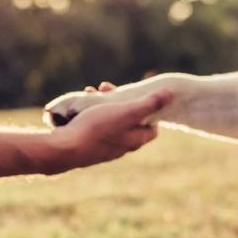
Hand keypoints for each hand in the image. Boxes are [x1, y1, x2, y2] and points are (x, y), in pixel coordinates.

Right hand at [47, 89, 172, 171]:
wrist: (65, 149)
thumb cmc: (97, 128)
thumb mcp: (126, 112)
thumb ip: (149, 104)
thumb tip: (172, 94)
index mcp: (134, 140)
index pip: (151, 128)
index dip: (148, 109)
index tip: (136, 96)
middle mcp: (121, 147)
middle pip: (129, 122)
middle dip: (120, 102)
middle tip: (106, 88)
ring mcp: (104, 148)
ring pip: (110, 122)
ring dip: (103, 105)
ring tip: (91, 93)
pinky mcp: (88, 146)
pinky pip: (95, 127)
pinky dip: (91, 114)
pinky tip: (80, 106)